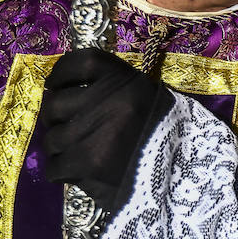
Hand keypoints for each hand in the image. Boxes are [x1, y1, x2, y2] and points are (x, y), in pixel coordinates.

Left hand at [41, 49, 172, 211]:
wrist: (185, 175)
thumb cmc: (163, 139)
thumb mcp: (146, 101)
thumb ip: (114, 92)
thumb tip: (62, 92)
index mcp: (128, 82)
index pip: (82, 62)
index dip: (61, 73)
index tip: (55, 85)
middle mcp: (112, 101)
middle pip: (56, 103)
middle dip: (54, 118)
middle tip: (63, 127)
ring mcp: (99, 132)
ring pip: (52, 138)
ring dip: (58, 149)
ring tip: (72, 155)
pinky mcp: (91, 162)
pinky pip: (55, 165)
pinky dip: (59, 171)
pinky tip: (72, 172)